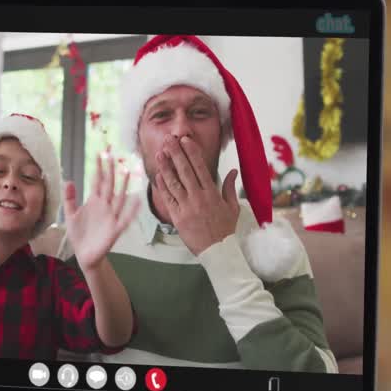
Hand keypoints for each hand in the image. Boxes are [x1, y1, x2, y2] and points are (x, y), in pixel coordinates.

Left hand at [64, 153, 140, 269]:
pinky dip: (131, 210)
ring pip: (119, 198)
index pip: (97, 181)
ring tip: (127, 171)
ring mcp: (111, 216)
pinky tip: (137, 200)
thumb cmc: (79, 234)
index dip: (98, 168)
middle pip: (109, 185)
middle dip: (110, 171)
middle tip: (112, 155)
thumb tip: (69, 180)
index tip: (100, 153)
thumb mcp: (70, 215)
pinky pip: (125, 218)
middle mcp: (104, 206)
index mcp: (94, 201)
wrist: (84, 255)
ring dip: (123, 186)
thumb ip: (70, 199)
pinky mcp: (115, 229)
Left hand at [154, 135, 240, 253]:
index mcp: (212, 194)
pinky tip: (158, 174)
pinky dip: (162, 186)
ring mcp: (187, 207)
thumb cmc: (226, 229)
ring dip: (165, 166)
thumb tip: (232, 170)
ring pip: (173, 183)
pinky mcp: (177, 217)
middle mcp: (199, 198)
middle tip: (169, 139)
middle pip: (185, 171)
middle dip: (176, 153)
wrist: (218, 251)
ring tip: (159, 152)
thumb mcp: (232, 207)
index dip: (192, 153)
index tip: (186, 140)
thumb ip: (229, 187)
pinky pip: (168, 198)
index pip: (200, 168)